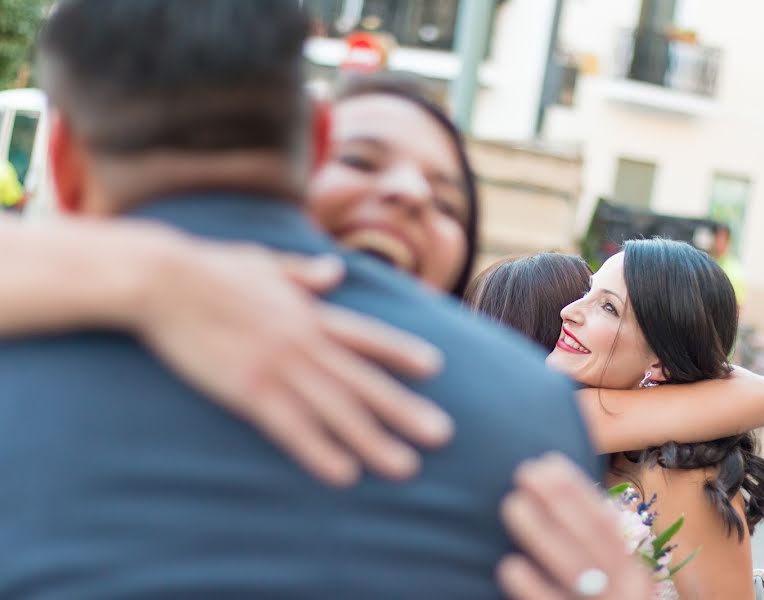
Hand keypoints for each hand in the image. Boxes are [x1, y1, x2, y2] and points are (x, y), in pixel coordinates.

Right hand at [132, 233, 452, 486]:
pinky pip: (291, 426)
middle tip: (442, 435)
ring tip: (406, 467)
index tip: (435, 367)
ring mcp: (278, 366)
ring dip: (373, 440)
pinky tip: (343, 474)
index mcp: (308, 312)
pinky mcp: (248, 388)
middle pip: (363, 381)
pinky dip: (320, 450)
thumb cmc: (208, 268)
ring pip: (337, 409)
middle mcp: (304, 340)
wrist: (163, 278)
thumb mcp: (264, 263)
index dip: (400, 351)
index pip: (365, 335)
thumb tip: (335, 270)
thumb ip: (303, 273)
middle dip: (404, 409)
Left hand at [497, 453, 652, 599]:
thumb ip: (608, 553)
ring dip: (544, 535)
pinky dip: (534, 590)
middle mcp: (630, 594)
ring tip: (511, 504)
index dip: (577, 490)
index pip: (606, 525)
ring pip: (577, 572)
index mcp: (637, 577)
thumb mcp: (624, 587)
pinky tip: (508, 566)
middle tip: (523, 472)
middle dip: (559, 502)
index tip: (547, 461)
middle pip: (593, 541)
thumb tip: (591, 504)